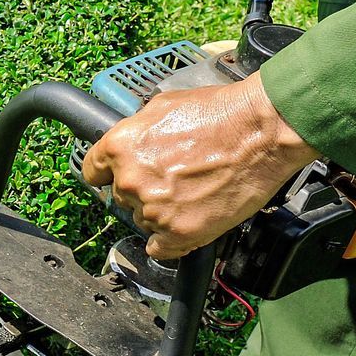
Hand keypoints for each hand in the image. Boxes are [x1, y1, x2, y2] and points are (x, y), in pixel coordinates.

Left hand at [80, 72, 320, 259]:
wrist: (262, 131)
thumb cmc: (220, 113)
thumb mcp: (163, 106)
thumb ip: (137, 130)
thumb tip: (131, 142)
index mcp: (120, 147)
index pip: (93, 172)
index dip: (109, 174)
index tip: (120, 177)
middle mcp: (130, 181)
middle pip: (122, 198)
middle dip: (143, 190)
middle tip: (174, 178)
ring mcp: (154, 210)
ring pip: (144, 221)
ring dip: (162, 213)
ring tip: (194, 193)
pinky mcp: (179, 233)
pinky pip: (161, 249)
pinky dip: (172, 241)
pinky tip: (188, 222)